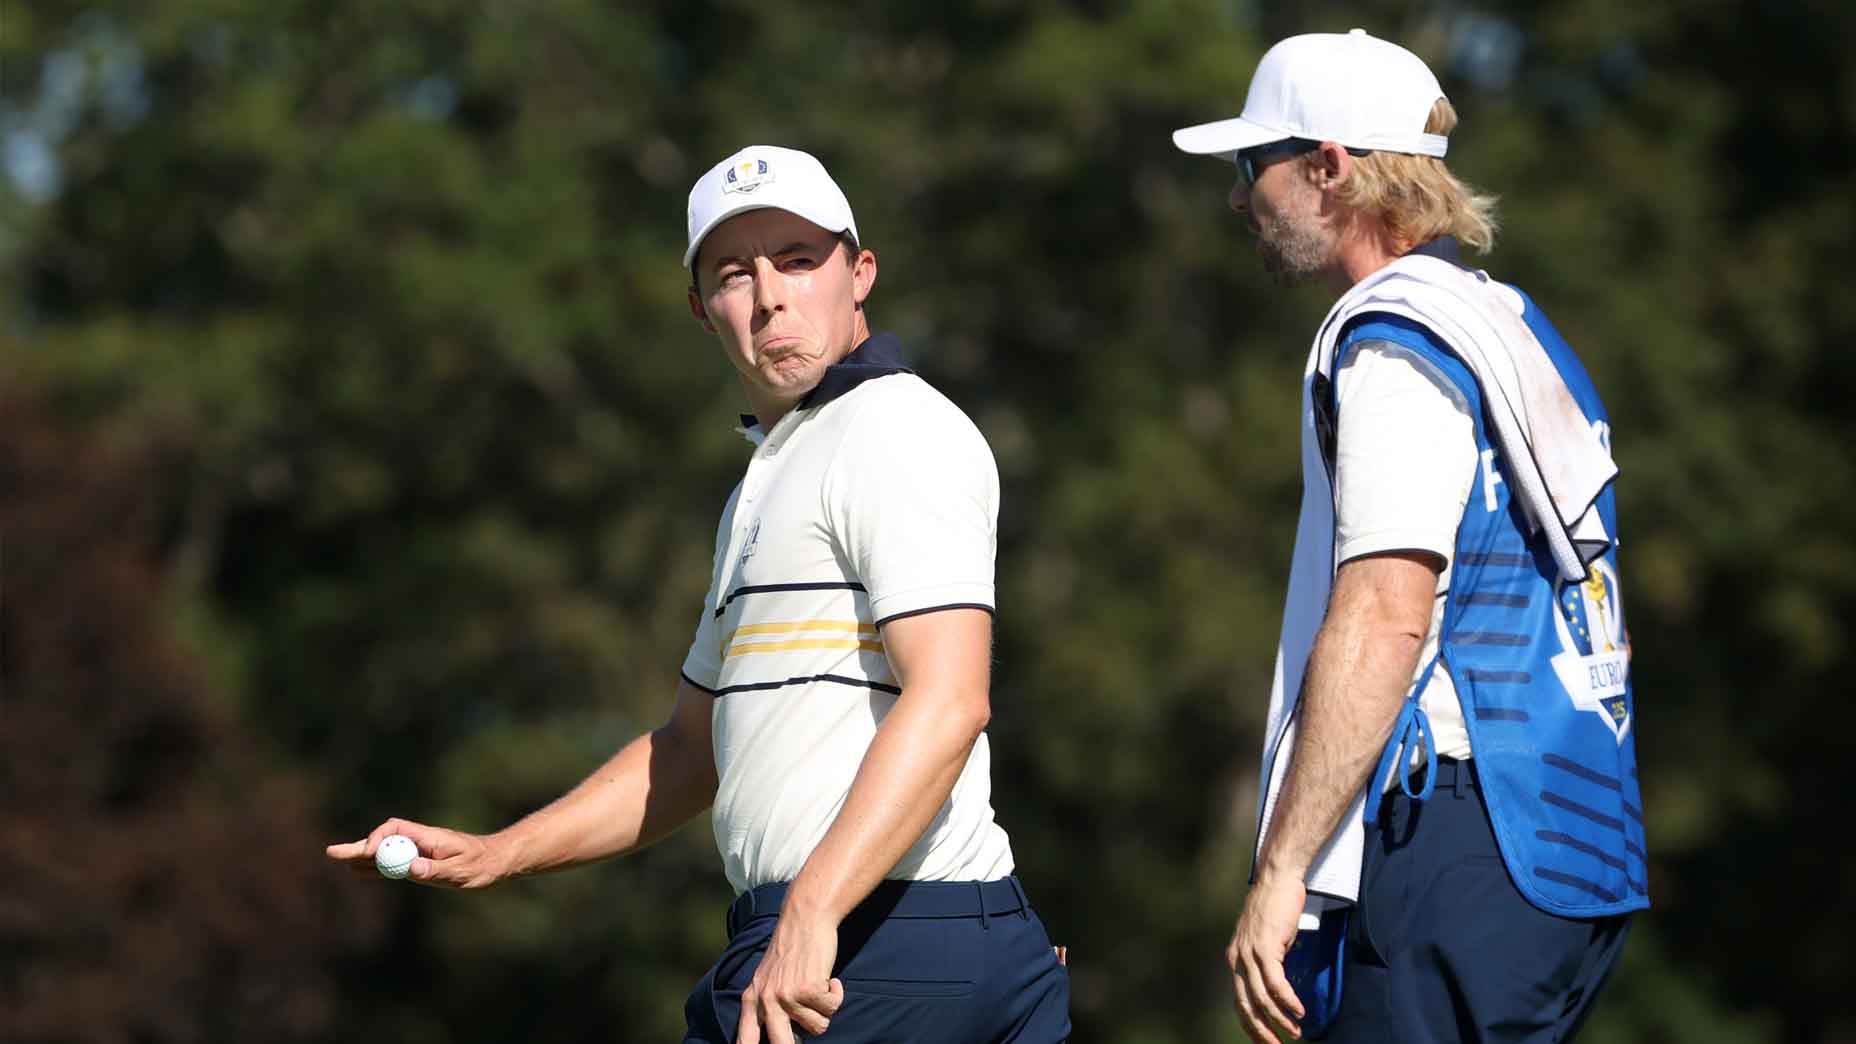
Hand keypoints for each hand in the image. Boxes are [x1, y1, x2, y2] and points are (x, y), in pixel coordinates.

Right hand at [324, 817, 509, 888]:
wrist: (496, 861)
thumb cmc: (482, 864)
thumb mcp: (461, 871)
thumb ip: (435, 871)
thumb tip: (410, 869)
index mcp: (429, 837)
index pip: (395, 831)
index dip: (378, 840)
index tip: (370, 855)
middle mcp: (420, 841)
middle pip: (383, 840)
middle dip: (358, 846)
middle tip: (331, 853)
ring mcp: (419, 851)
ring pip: (385, 852)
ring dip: (362, 856)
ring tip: (338, 859)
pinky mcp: (421, 862)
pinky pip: (393, 864)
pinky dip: (375, 867)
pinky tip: (360, 871)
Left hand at [737, 910, 843, 1042]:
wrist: (804, 919)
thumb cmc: (790, 950)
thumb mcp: (766, 978)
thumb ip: (766, 1006)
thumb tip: (781, 1038)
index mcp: (752, 1000)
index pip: (745, 1040)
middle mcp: (766, 1001)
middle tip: (810, 1019)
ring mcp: (786, 996)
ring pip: (817, 1027)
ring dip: (824, 1009)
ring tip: (819, 986)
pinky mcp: (808, 989)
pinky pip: (832, 1008)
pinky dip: (836, 994)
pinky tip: (830, 978)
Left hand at [1226, 871, 1307, 1041]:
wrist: (1277, 879)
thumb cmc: (1275, 907)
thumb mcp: (1265, 940)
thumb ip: (1266, 962)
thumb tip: (1277, 988)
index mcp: (1235, 959)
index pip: (1239, 1001)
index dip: (1251, 1025)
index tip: (1264, 1041)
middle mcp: (1237, 958)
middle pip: (1246, 1005)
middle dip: (1262, 1031)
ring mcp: (1249, 953)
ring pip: (1261, 998)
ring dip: (1279, 1019)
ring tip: (1295, 1032)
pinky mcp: (1264, 947)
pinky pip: (1276, 983)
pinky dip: (1287, 1000)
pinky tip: (1299, 1011)